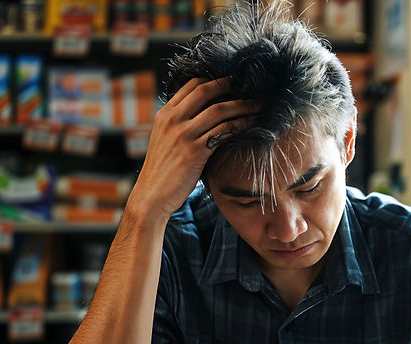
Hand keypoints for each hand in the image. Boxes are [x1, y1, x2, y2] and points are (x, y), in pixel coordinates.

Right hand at [130, 77, 258, 220]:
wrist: (152, 196)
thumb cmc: (164, 172)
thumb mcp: (166, 141)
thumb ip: (181, 126)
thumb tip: (206, 118)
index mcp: (165, 114)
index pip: (191, 85)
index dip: (213, 79)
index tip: (232, 82)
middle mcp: (173, 120)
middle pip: (205, 90)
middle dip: (230, 85)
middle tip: (249, 85)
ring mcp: (183, 134)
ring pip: (218, 110)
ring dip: (242, 105)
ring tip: (258, 106)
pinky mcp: (195, 151)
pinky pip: (224, 131)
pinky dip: (241, 125)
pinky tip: (252, 125)